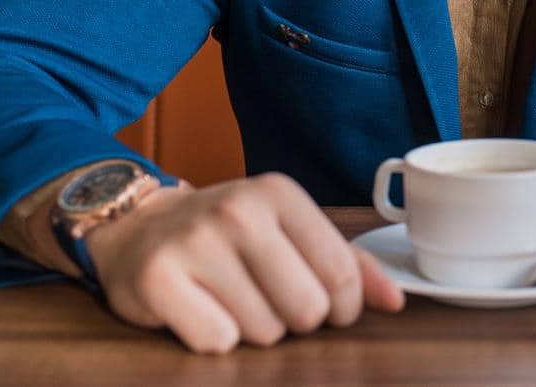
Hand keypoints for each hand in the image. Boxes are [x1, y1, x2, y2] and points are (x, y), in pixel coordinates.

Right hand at [84, 172, 404, 353]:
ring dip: (252, 329)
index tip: (327, 308)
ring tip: (230, 299)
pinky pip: (216, 342)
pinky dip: (213, 339)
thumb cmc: (228, 236)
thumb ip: (347, 263)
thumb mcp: (289, 232)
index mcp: (280, 193)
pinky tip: (200, 309)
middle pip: (306, 309)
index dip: (342, 308)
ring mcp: (196, 242)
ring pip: (262, 331)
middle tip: (268, 300)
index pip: (341, 274)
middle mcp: (239, 211)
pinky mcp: (159, 279)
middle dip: (295, 320)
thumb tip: (396, 300)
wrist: (139, 227)